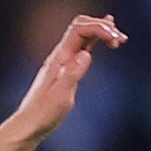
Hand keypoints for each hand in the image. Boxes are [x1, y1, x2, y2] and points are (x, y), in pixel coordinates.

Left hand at [14, 14, 126, 139]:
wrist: (30, 125)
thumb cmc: (43, 113)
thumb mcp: (60, 95)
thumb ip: (72, 74)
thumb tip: (85, 54)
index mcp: (59, 58)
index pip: (79, 29)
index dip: (99, 28)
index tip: (116, 40)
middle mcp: (60, 56)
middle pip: (82, 26)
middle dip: (103, 27)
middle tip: (121, 40)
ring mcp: (63, 61)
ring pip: (83, 35)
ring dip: (102, 32)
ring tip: (120, 39)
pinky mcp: (67, 68)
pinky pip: (83, 47)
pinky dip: (96, 39)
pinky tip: (106, 38)